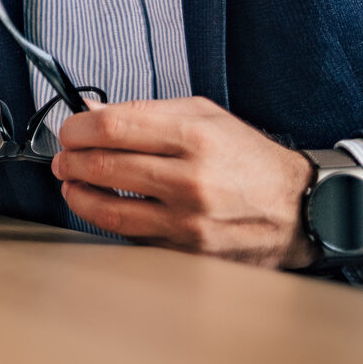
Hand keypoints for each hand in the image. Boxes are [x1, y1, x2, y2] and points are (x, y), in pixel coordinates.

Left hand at [50, 96, 316, 268]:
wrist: (298, 210)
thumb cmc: (249, 159)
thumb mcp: (204, 116)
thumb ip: (145, 112)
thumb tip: (91, 112)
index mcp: (194, 136)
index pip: (113, 127)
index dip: (78, 128)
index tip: (69, 130)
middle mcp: (190, 179)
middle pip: (104, 166)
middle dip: (71, 160)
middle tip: (64, 158)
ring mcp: (188, 220)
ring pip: (109, 209)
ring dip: (78, 195)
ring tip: (72, 185)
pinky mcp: (188, 252)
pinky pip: (132, 236)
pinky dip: (109, 221)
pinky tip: (103, 208)